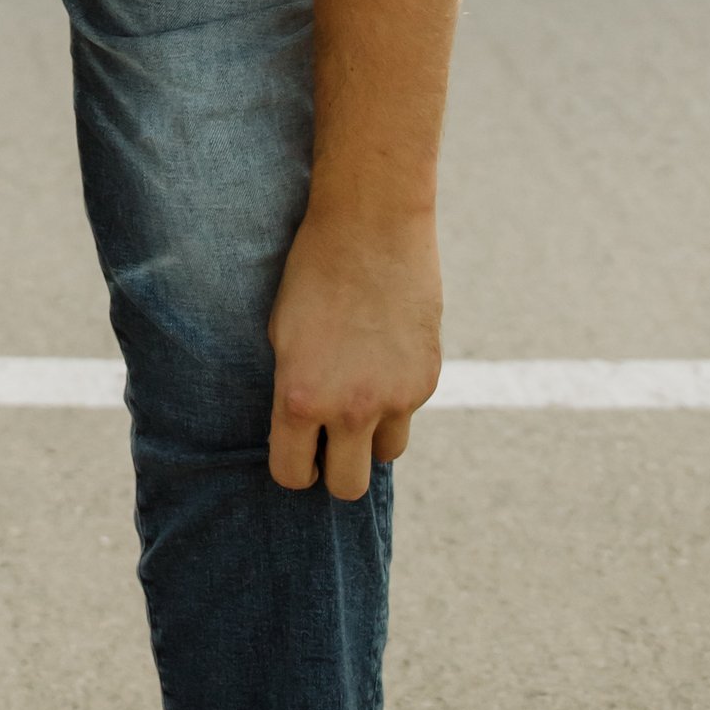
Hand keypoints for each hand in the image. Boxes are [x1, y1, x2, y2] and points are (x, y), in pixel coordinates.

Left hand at [264, 201, 442, 496]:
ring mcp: (394, 398)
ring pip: (386, 454)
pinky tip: (383, 355)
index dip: (294, 466)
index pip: (292, 475)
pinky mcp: (426, 381)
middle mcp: (349, 408)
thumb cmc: (313, 271)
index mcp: (300, 397)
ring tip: (360, 392)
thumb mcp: (283, 334)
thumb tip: (304, 434)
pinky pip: (408, 413)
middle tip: (330, 437)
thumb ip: (295, 391)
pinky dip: (397, 398)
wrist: (371, 223)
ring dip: (372, 436)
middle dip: (336, 467)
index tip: (298, 449)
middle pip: (347, 486)